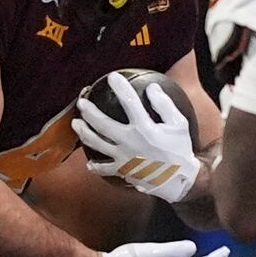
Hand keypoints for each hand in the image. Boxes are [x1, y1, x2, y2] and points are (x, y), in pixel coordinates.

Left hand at [73, 73, 199, 202]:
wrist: (179, 180)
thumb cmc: (180, 149)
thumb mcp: (179, 124)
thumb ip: (164, 105)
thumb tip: (152, 87)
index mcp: (144, 128)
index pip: (129, 102)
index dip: (120, 87)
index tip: (112, 77)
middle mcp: (129, 142)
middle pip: (102, 124)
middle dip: (89, 111)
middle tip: (81, 103)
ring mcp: (123, 157)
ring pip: (96, 144)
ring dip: (84, 132)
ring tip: (75, 124)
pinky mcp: (122, 171)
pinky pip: (104, 169)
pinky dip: (95, 167)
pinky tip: (89, 163)